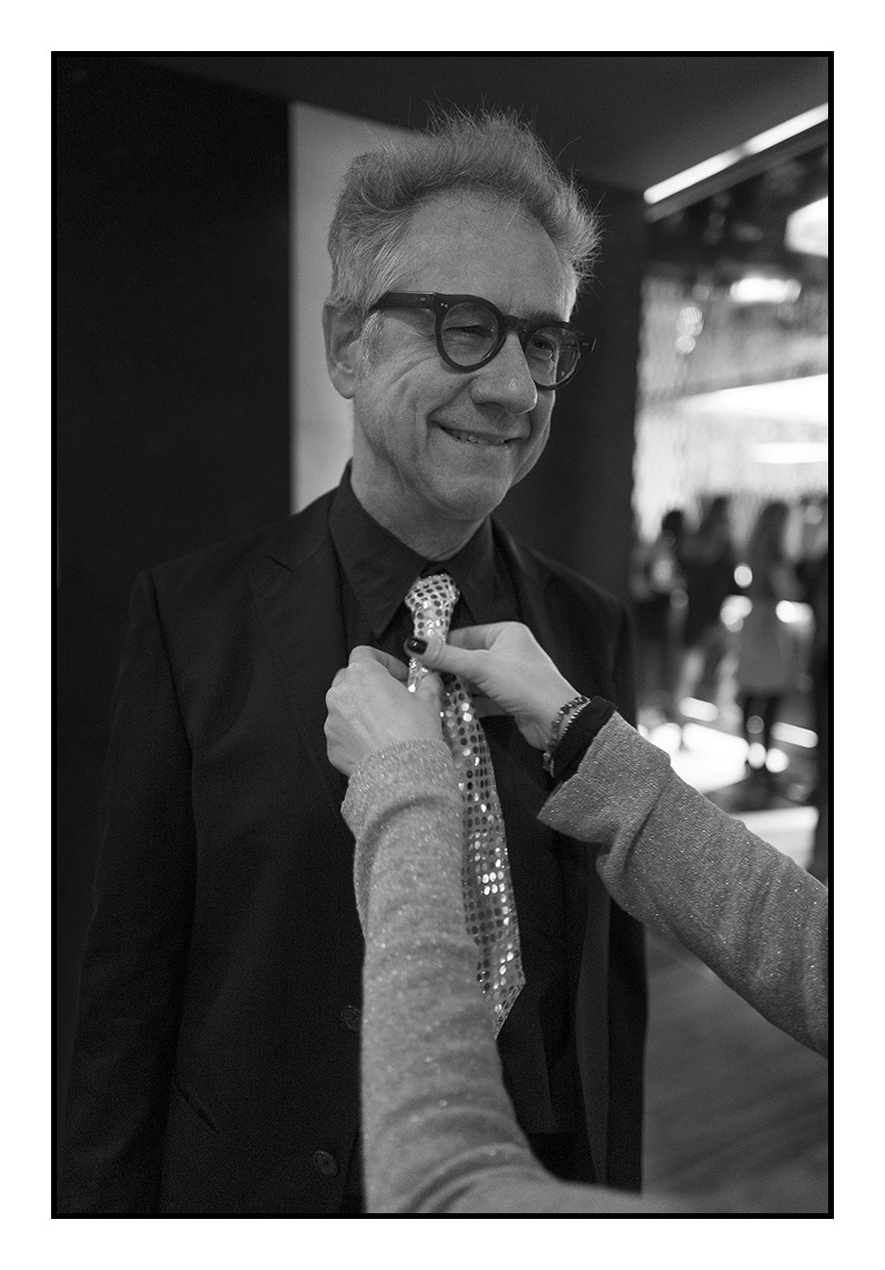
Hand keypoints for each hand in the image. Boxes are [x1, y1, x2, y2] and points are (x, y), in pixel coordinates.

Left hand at [325, 646, 443, 776]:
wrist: (401, 776)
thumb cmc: (414, 734)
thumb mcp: (429, 702)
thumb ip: (428, 683)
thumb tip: (430, 678)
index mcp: (362, 674)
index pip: (365, 653)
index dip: (384, 662)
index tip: (399, 676)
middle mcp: (340, 693)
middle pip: (350, 679)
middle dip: (369, 685)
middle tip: (392, 699)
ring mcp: (332, 720)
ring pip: (344, 707)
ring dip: (361, 710)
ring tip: (385, 726)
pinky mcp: (331, 745)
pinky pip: (342, 733)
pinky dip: (355, 735)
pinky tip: (376, 745)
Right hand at [406, 622, 578, 750]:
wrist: (557, 720)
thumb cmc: (525, 684)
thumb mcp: (480, 666)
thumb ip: (446, 657)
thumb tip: (415, 643)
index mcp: (506, 633)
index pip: (466, 634)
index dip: (443, 645)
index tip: (420, 656)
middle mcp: (509, 651)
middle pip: (469, 658)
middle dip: (449, 671)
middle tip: (424, 679)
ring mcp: (510, 676)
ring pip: (475, 680)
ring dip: (458, 689)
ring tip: (434, 696)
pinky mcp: (510, 698)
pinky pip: (484, 698)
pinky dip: (470, 704)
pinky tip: (453, 711)